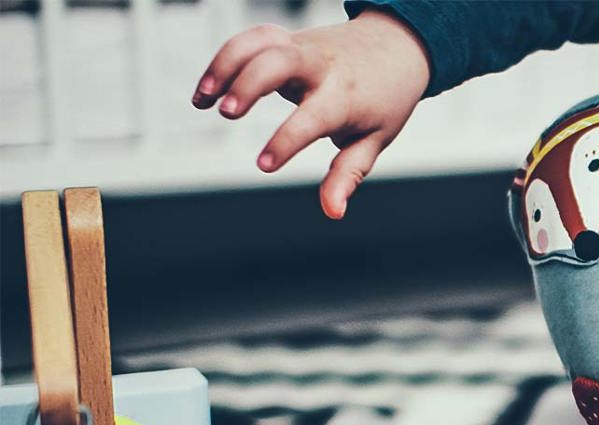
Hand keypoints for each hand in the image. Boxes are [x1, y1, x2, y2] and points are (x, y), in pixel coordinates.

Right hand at [193, 11, 430, 218]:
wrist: (396, 47)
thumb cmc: (383, 101)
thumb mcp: (374, 141)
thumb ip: (347, 174)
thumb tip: (333, 211)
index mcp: (345, 98)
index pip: (312, 118)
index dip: (287, 141)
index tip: (264, 166)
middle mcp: (321, 68)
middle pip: (280, 62)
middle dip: (250, 84)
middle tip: (226, 113)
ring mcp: (303, 48)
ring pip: (259, 43)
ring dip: (225, 66)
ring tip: (201, 101)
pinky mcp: (288, 38)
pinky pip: (252, 39)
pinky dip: (226, 58)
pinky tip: (209, 89)